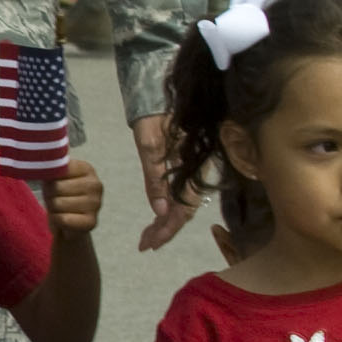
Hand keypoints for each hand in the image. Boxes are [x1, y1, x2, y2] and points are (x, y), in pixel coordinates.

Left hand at [41, 153, 104, 236]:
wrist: (67, 225)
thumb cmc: (59, 197)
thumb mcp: (55, 178)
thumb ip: (52, 166)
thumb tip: (42, 155)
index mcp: (86, 168)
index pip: (57, 169)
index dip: (48, 179)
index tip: (54, 184)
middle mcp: (95, 184)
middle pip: (56, 187)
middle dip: (49, 195)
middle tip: (55, 199)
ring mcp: (96, 203)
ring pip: (58, 203)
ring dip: (53, 209)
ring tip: (60, 209)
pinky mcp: (92, 222)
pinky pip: (63, 219)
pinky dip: (57, 221)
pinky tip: (63, 220)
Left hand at [132, 112, 195, 252]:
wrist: (160, 97)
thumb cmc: (155, 118)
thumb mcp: (150, 147)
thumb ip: (156, 179)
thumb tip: (161, 211)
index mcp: (191, 170)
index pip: (183, 210)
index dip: (167, 230)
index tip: (150, 244)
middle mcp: (196, 175)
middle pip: (184, 212)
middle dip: (164, 230)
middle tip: (144, 245)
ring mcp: (192, 173)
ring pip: (182, 206)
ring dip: (165, 223)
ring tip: (147, 238)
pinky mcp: (185, 170)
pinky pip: (180, 196)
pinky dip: (167, 209)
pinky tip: (157, 217)